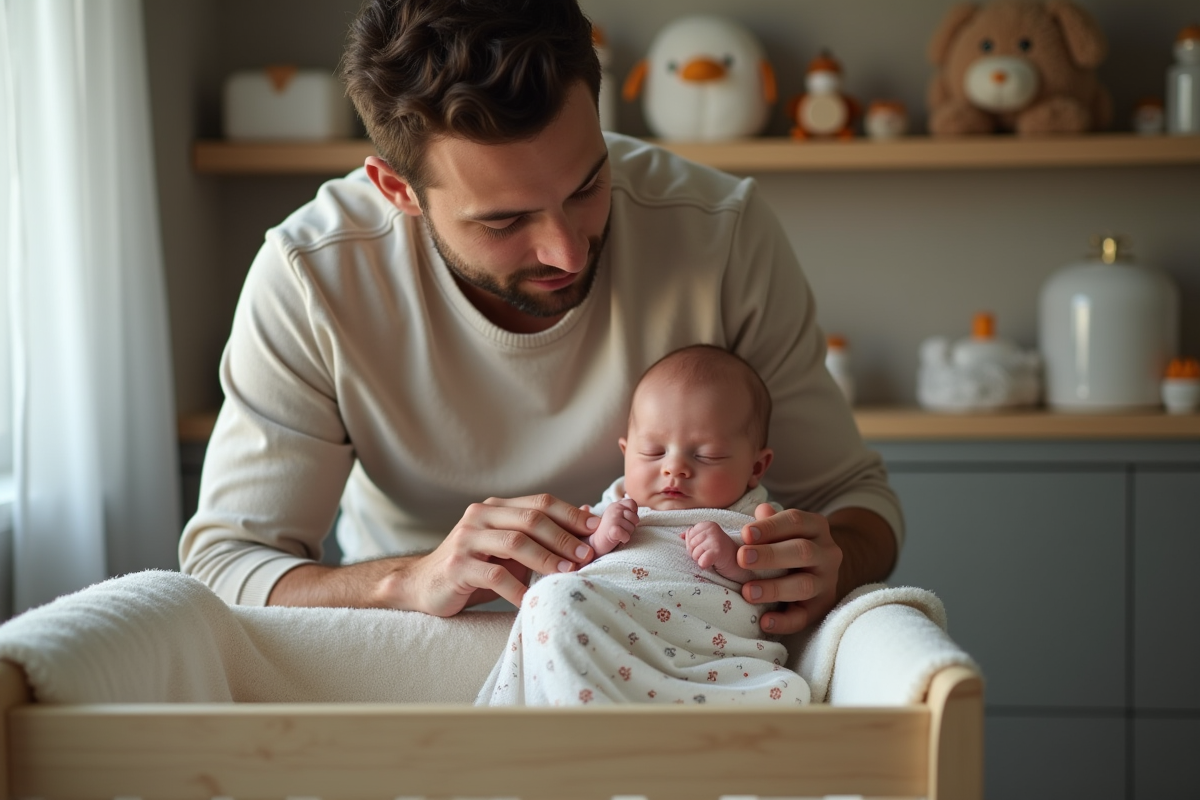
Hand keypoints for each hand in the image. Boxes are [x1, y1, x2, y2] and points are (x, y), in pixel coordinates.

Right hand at [401, 494, 599, 616]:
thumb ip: (539, 535)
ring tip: (568, 574)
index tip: (597, 531)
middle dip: (564, 537)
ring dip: (546, 559)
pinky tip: (532, 600)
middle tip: (588, 556)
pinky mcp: (456, 566)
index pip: (540, 502)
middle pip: (531, 519)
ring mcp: (466, 539)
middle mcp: (480, 516)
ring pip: (515, 542)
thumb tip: (586, 519)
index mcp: (496, 507)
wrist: (423, 585)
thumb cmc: (475, 568)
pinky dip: (517, 588)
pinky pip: (494, 575)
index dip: (570, 515)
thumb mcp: (508, 549)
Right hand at [588, 498, 637, 555]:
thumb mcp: (618, 515)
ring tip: (618, 534)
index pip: (632, 503)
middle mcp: (614, 509)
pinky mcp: (612, 531)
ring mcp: (613, 519)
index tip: (625, 520)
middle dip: (631, 526)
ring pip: (632, 528)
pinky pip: (626, 535)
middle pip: (635, 518)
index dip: (632, 513)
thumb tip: (635, 509)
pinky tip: (618, 539)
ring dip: (627, 533)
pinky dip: (624, 539)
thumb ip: (627, 509)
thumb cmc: (609, 530)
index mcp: (615, 505)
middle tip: (620, 529)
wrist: (595, 543)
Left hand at [682, 520, 737, 571]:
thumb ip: (693, 536)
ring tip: (710, 558)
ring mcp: (716, 539)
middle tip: (707, 554)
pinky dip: (703, 565)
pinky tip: (711, 564)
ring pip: (694, 553)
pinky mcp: (718, 551)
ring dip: (700, 559)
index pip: (689, 534)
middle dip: (695, 552)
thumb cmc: (720, 552)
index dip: (693, 545)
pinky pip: (701, 560)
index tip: (705, 548)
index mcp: (708, 524)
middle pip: (690, 544)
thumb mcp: (706, 540)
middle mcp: (712, 529)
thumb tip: (681, 535)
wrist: (738, 563)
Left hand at [736, 504, 842, 634]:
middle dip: (770, 555)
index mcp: (816, 527)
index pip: (795, 521)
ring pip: (804, 585)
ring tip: (747, 592)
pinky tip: (764, 622)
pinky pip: (804, 617)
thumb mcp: (784, 528)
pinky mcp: (821, 608)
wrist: (821, 570)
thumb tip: (761, 510)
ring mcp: (826, 582)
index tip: (745, 533)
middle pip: (802, 551)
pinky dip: (784, 621)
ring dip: (774, 588)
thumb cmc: (790, 543)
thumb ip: (771, 521)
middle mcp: (827, 553)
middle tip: (741, 558)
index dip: (770, 527)